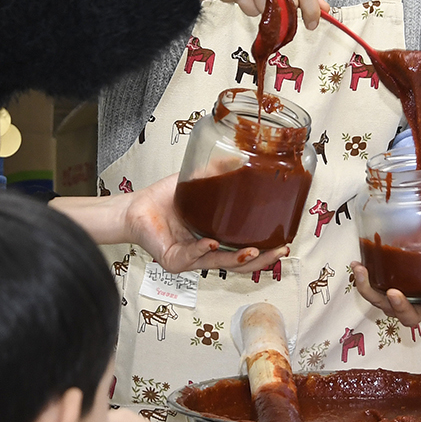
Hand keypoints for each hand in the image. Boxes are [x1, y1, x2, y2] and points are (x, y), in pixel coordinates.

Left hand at [124, 173, 288, 274]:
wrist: (136, 207)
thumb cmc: (164, 200)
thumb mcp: (197, 182)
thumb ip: (218, 171)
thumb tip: (242, 156)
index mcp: (217, 239)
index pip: (246, 251)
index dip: (266, 251)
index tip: (284, 243)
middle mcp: (206, 253)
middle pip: (240, 265)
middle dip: (261, 261)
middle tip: (278, 251)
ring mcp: (190, 259)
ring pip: (219, 265)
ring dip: (237, 259)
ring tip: (253, 251)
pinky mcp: (173, 260)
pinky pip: (190, 257)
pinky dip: (202, 251)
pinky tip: (212, 243)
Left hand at [351, 262, 420, 326]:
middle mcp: (418, 305)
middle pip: (409, 316)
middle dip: (400, 306)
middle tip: (393, 293)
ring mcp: (399, 302)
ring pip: (384, 306)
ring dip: (371, 291)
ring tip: (362, 272)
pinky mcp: (382, 293)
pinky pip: (371, 292)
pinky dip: (362, 280)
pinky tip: (356, 265)